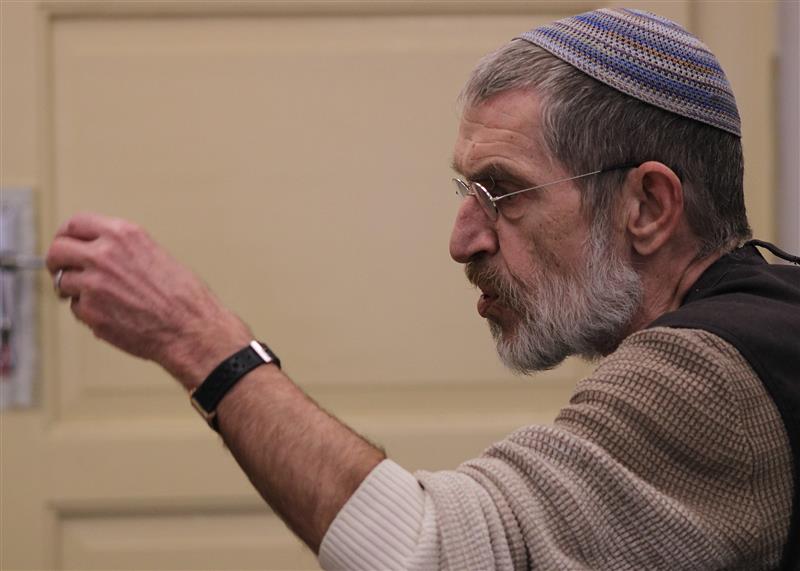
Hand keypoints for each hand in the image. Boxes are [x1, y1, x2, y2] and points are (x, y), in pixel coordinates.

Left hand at [46, 213, 250, 388]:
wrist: (191, 327)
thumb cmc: (183, 296)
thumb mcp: (154, 254)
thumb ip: (121, 249)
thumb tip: (95, 252)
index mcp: (123, 234)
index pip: (75, 224)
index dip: (67, 236)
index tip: (67, 245)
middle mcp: (104, 254)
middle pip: (57, 250)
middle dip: (56, 262)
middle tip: (62, 271)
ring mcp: (93, 283)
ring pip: (63, 282)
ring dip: (74, 290)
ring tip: (99, 299)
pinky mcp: (90, 311)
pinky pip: (76, 309)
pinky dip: (89, 312)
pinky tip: (114, 314)